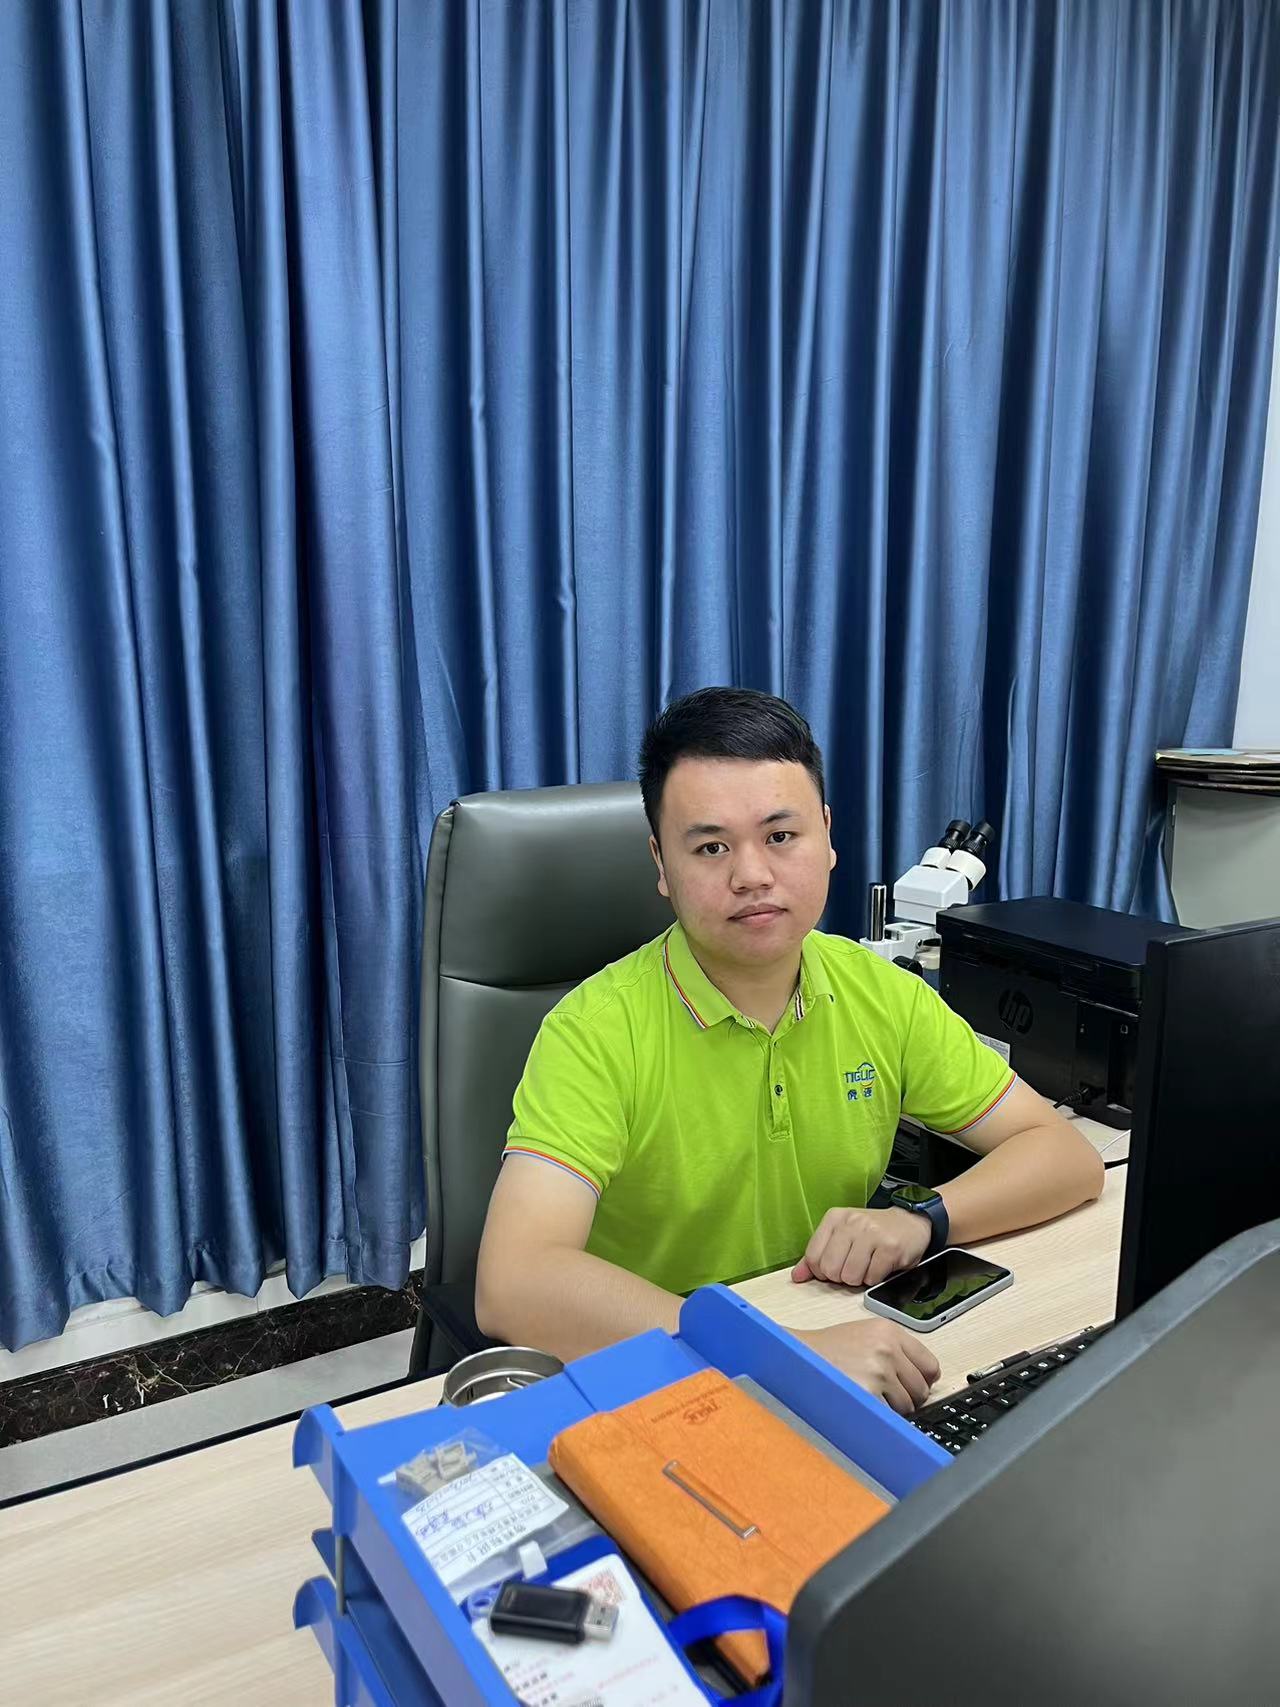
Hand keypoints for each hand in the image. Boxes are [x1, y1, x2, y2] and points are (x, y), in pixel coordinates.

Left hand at [792, 1207, 931, 1288]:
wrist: (911, 1222)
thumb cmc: (873, 1233)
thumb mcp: (842, 1236)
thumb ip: (817, 1256)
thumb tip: (796, 1277)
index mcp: (835, 1218)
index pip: (813, 1257)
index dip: (823, 1271)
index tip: (836, 1267)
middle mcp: (851, 1222)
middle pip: (830, 1269)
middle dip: (841, 1277)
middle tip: (854, 1268)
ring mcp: (871, 1233)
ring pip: (850, 1276)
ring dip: (859, 1279)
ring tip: (868, 1266)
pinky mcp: (890, 1247)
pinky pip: (872, 1278)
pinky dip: (875, 1279)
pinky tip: (881, 1266)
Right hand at [798, 1318, 939, 1415]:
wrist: (798, 1355)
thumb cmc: (829, 1348)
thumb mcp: (866, 1334)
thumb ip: (897, 1350)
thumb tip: (926, 1378)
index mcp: (889, 1331)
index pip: (930, 1366)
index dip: (922, 1380)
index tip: (913, 1386)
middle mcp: (887, 1349)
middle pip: (921, 1389)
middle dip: (906, 1397)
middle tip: (884, 1393)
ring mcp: (878, 1372)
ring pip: (907, 1406)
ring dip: (891, 1408)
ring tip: (868, 1394)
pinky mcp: (867, 1394)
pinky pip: (890, 1417)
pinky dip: (879, 1416)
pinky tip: (863, 1404)